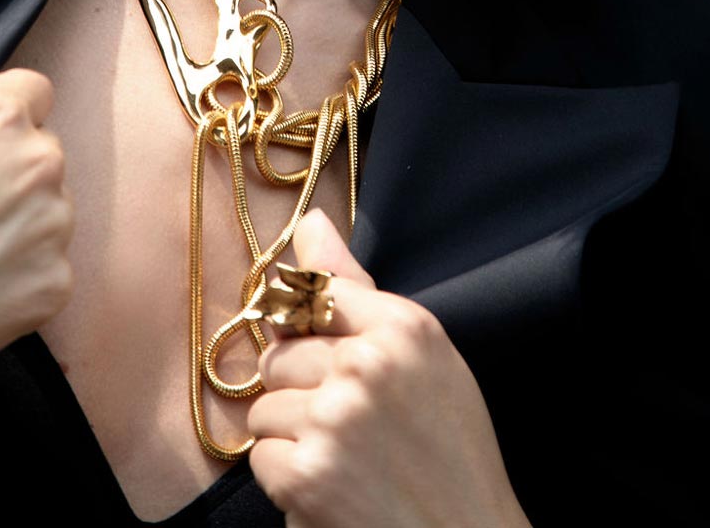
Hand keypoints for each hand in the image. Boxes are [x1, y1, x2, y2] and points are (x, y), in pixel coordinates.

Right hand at [0, 60, 72, 482]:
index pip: (32, 92)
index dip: (1, 116)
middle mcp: (36, 160)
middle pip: (42, 152)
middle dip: (10, 170)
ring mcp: (51, 225)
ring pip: (51, 210)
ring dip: (20, 224)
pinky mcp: (54, 283)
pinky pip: (49, 268)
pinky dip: (20, 278)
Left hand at [247, 210, 530, 527]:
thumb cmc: (449, 450)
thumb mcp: (425, 356)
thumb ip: (357, 290)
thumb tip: (308, 220)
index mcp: (402, 326)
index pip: (315, 295)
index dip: (311, 333)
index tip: (324, 359)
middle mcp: (366, 364)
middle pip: (280, 355)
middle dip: (300, 391)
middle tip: (347, 425)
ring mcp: (333, 420)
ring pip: (264, 407)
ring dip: (291, 437)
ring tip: (342, 457)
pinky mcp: (307, 475)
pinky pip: (260, 457)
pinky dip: (286, 479)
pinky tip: (330, 488)